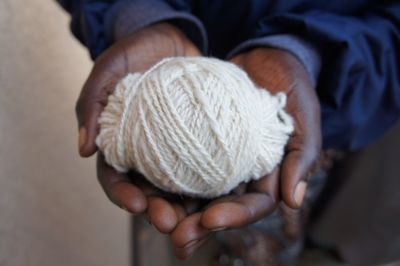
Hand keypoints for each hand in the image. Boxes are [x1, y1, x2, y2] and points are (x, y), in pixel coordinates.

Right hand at [76, 23, 201, 229]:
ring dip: (189, 206)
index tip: (137, 205)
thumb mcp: (108, 69)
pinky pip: (209, 163)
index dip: (122, 196)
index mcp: (119, 143)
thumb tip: (82, 150)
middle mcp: (147, 152)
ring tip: (201, 218)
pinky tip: (227, 190)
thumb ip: (92, 104)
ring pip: (180, 185)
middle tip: (171, 223)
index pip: (115, 178)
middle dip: (159, 211)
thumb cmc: (134, 53)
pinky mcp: (201, 139)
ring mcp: (175, 147)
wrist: (170, 39)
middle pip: (150, 191)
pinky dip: (215, 180)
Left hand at [169, 47, 321, 258]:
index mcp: (266, 174)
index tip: (211, 219)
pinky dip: (160, 175)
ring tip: (154, 217)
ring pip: (193, 191)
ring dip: (174, 209)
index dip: (233, 217)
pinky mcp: (192, 139)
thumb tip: (293, 201)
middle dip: (197, 226)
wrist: (263, 58)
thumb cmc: (289, 87)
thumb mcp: (304, 116)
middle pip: (217, 207)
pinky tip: (143, 186)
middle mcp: (237, 173)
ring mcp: (213, 158)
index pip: (252, 205)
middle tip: (177, 237)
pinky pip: (176, 160)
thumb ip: (303, 155)